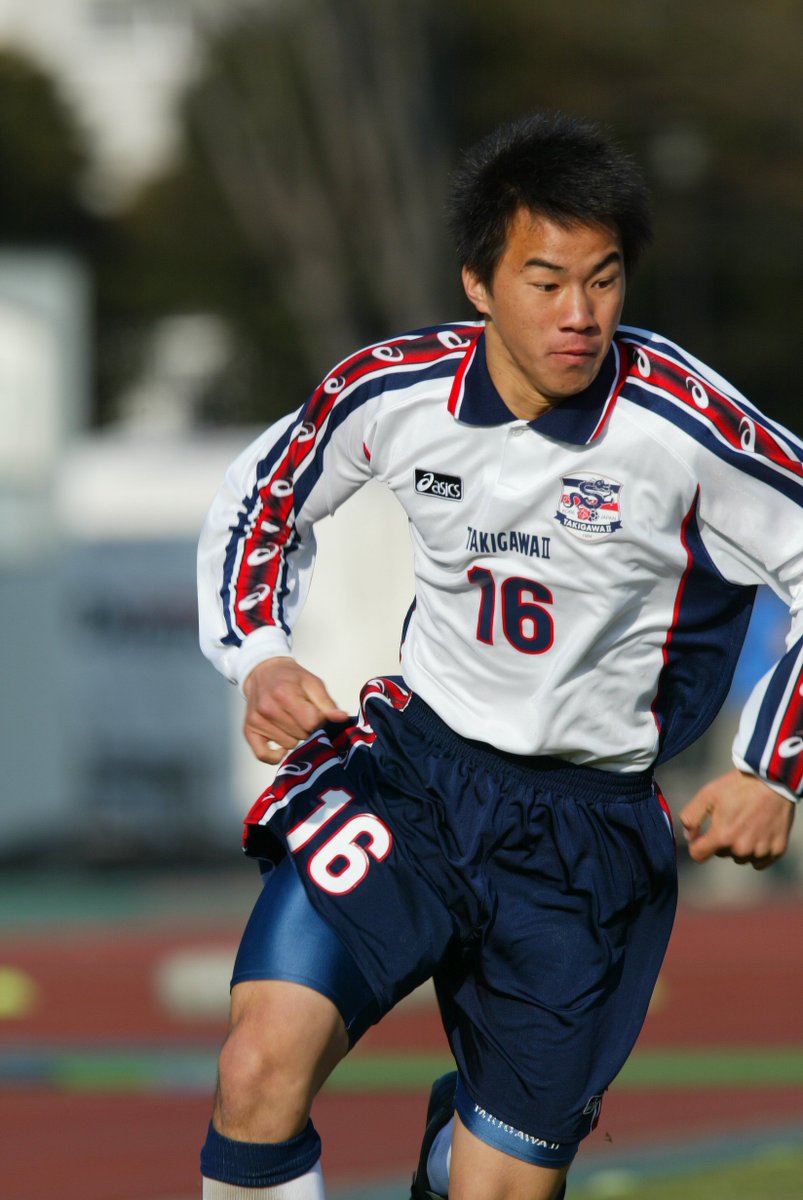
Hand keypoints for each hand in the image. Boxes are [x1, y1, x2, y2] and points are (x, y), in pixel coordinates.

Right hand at [242, 657, 348, 763]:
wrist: (263, 672)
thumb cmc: (289, 678)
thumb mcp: (312, 683)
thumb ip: (327, 703)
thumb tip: (341, 718)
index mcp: (285, 694)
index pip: (312, 723)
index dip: (318, 720)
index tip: (315, 712)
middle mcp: (268, 709)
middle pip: (301, 735)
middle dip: (307, 727)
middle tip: (301, 714)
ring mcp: (257, 721)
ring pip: (289, 745)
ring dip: (293, 736)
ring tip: (289, 720)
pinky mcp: (249, 731)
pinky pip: (264, 755)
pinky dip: (276, 754)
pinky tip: (281, 744)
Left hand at [680, 769, 794, 869]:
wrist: (773, 780)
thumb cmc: (738, 786)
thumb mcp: (707, 795)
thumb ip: (690, 818)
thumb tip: (689, 837)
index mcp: (722, 836)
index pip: (698, 855)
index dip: (697, 845)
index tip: (701, 837)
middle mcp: (742, 848)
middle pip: (722, 854)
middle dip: (722, 841)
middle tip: (732, 819)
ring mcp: (761, 851)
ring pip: (741, 858)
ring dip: (740, 847)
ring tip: (747, 824)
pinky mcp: (777, 850)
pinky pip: (760, 861)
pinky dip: (757, 851)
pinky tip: (759, 833)